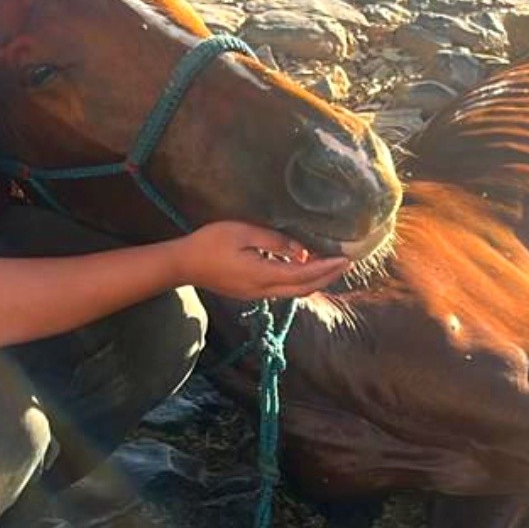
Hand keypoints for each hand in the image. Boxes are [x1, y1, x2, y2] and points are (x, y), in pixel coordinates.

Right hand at [177, 220, 350, 299]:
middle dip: (327, 277)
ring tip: (329, 264)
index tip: (345, 260)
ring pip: (294, 292)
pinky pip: (282, 289)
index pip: (304, 275)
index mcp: (262, 275)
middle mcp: (263, 290)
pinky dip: (299, 280)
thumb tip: (300, 250)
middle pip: (304, 289)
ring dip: (314, 280)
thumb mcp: (243, 232)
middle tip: (345, 264)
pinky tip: (303, 267)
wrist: (183, 265)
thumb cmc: (209, 244)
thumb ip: (274, 241)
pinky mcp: (251, 293)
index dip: (327, 269)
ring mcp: (257, 295)